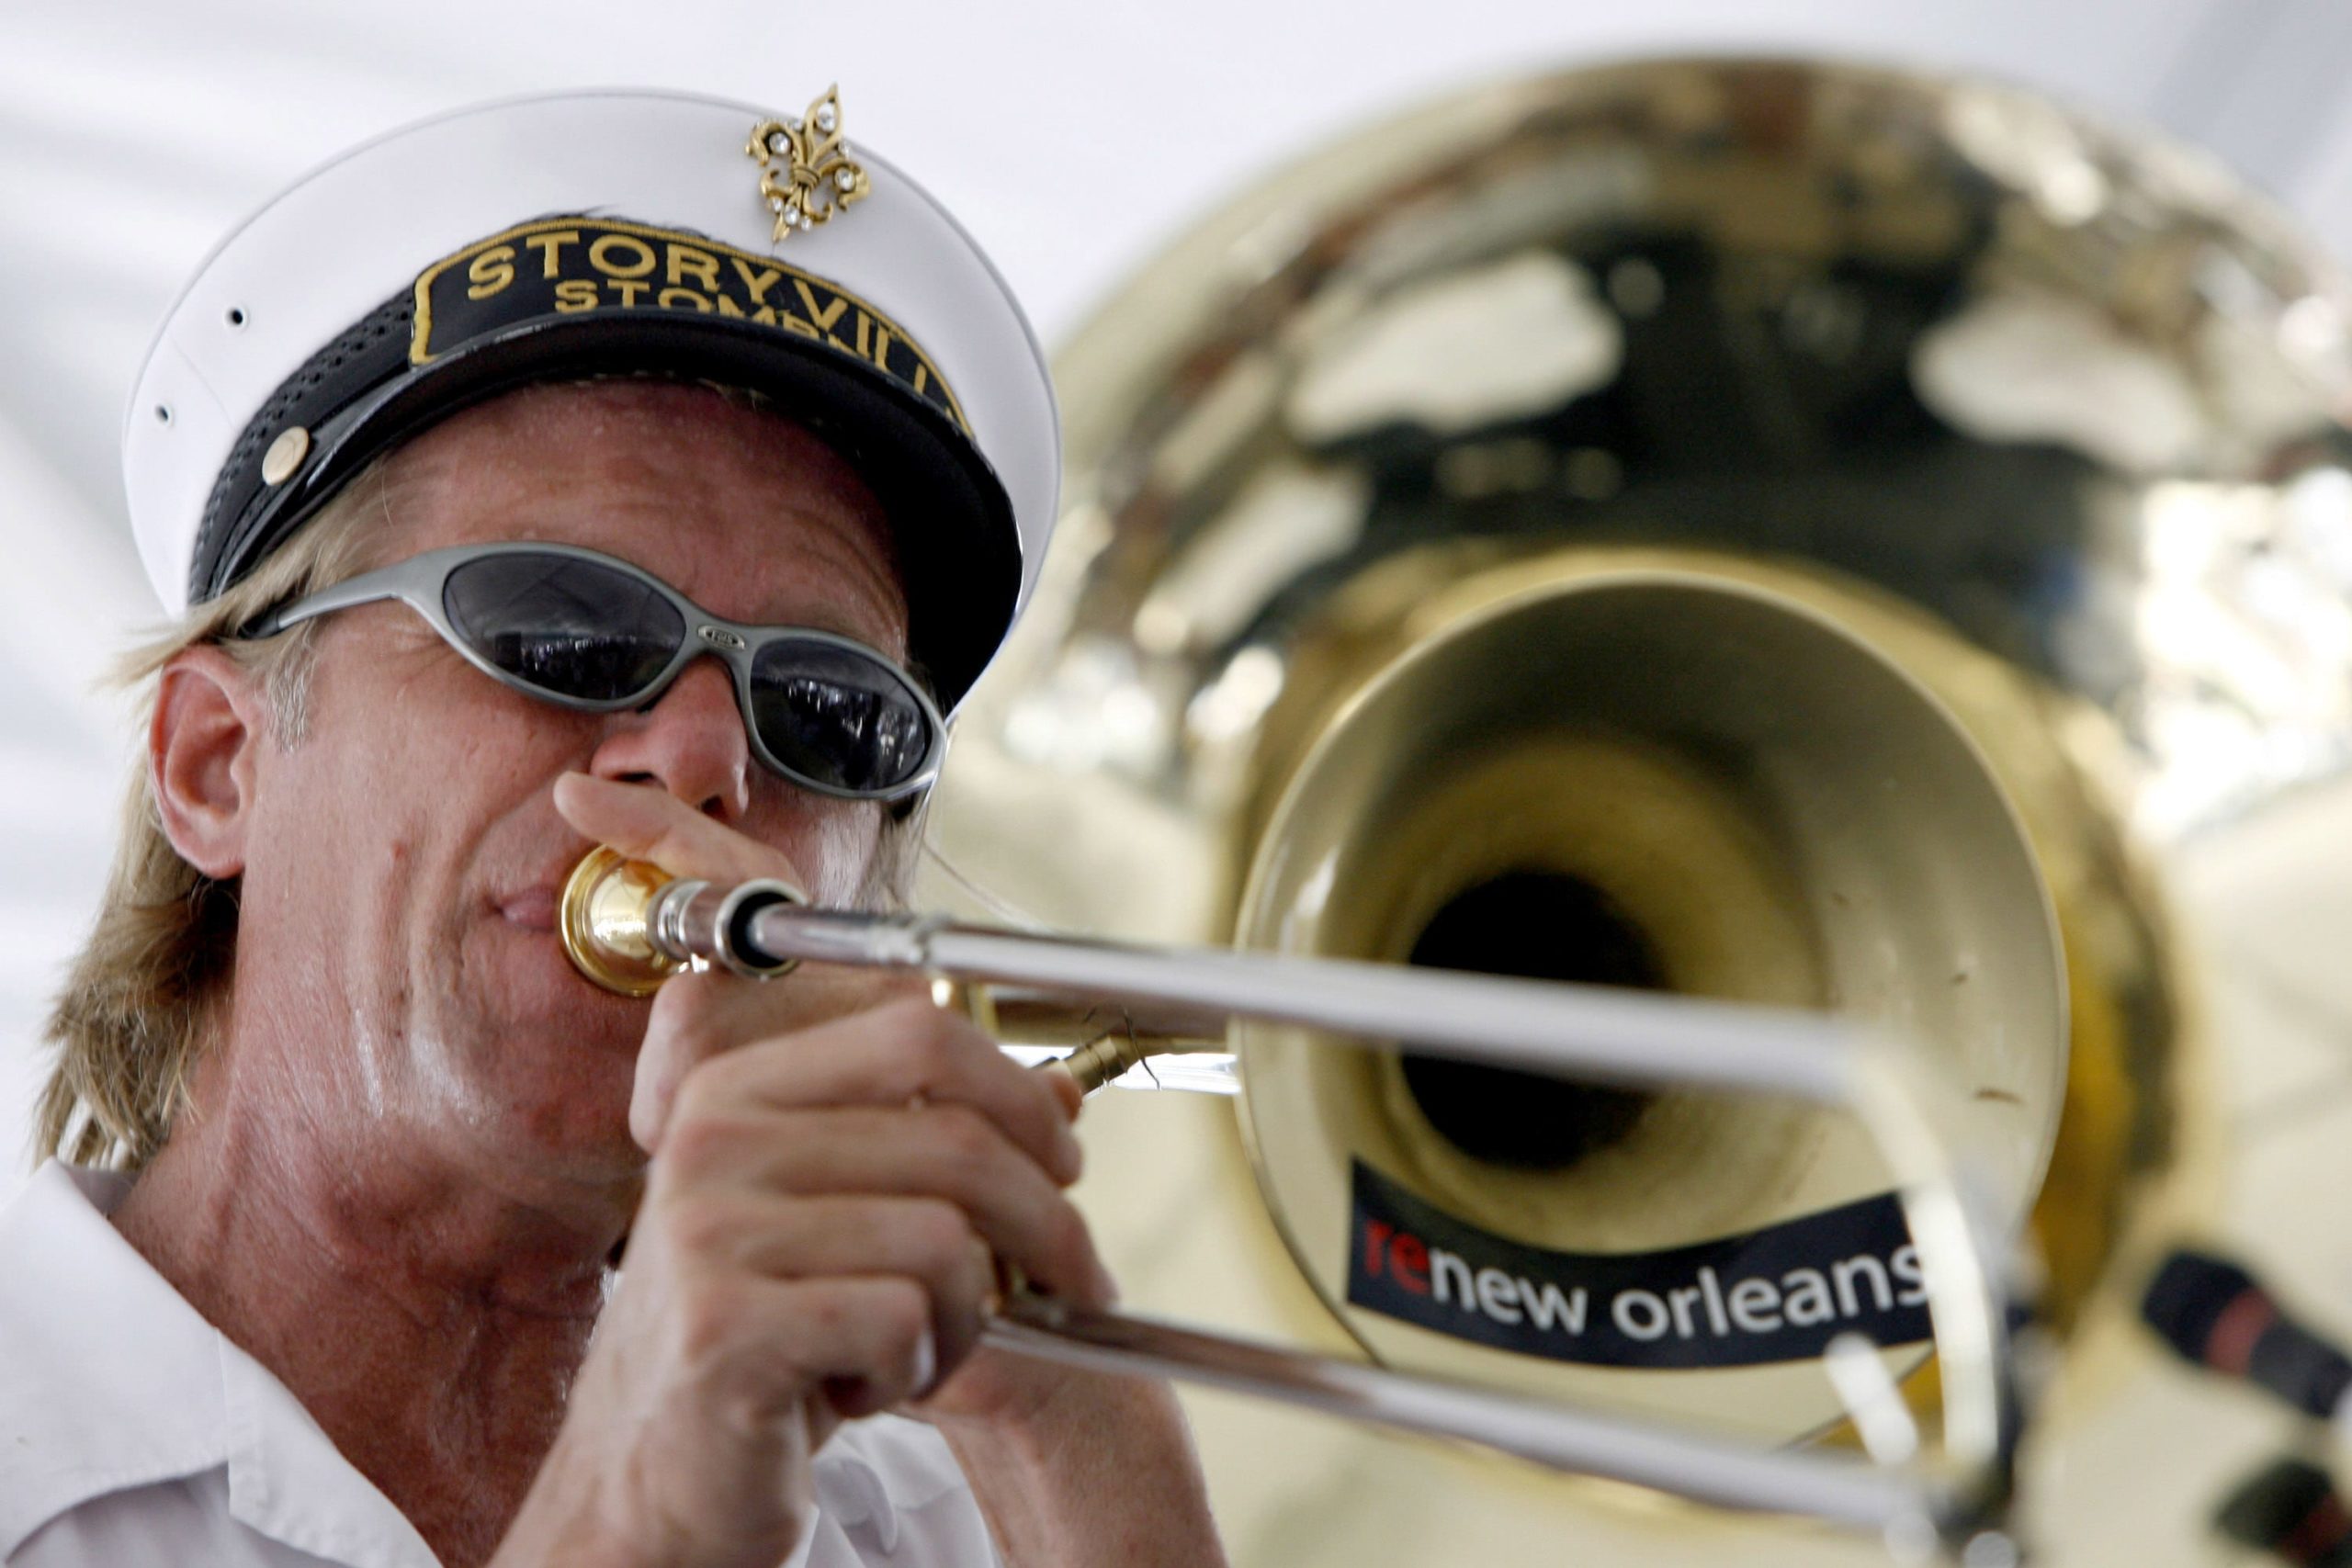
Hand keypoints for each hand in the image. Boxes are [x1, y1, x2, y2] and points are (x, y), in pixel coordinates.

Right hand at [492, 774, 1114, 1567]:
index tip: (1069, 1142)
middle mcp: (713, 1136)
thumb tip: (1067, 1081)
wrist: (661, 1490)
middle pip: (960, 1130)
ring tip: (921, 1346)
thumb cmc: (761, 1346)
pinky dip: (920, 1369)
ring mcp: (711, 1228)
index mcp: (733, 1084)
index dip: (1018, 1074)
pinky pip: (909, 1317)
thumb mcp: (833, 1223)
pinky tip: (867, 1388)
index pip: (918, 1025)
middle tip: (1069, 1278)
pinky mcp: (727, 1326)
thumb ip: (919, 1138)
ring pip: (949, 1238)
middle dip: (1047, 1218)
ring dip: (969, 1316)